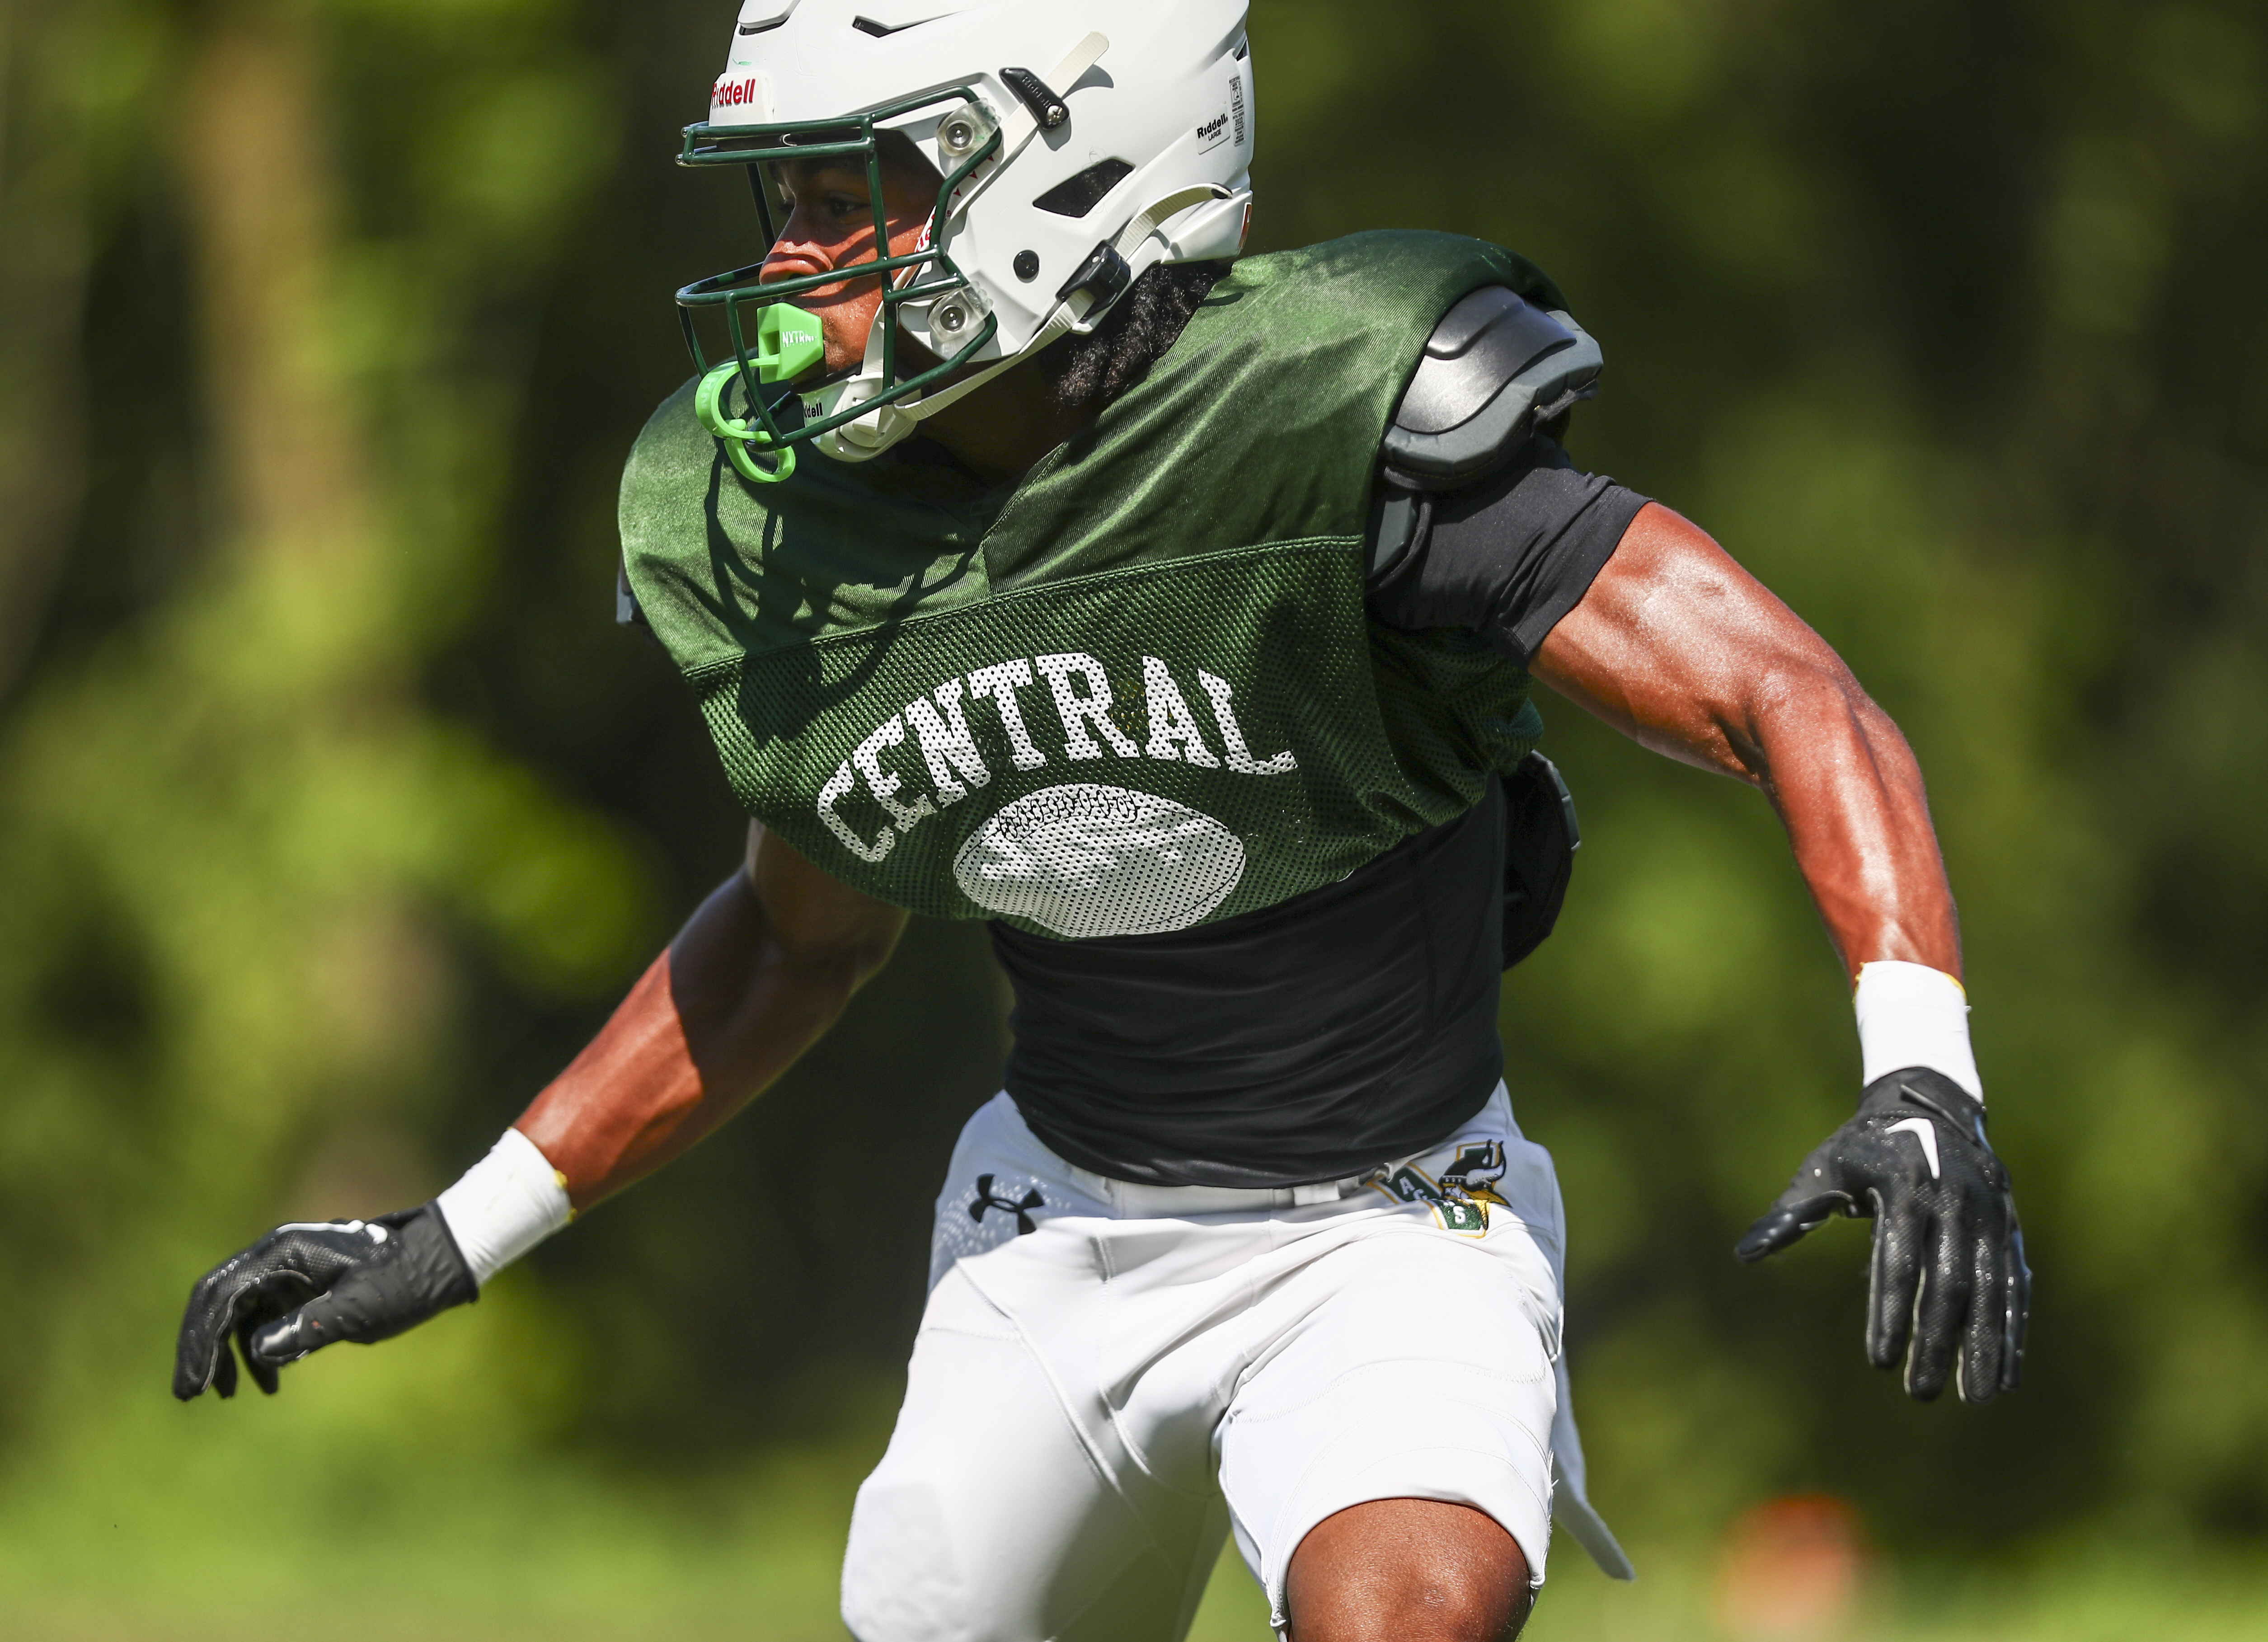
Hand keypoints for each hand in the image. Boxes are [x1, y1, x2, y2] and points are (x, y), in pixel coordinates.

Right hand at [172, 1202, 477, 1399]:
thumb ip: (308, 1327)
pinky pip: (265, 1315)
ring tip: (228, 1395)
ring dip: (230, 1353)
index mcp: (283, 1251)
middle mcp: (277, 1254)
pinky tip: (270, 1383)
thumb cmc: (405, 1280)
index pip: (221, 1297)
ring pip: (239, 1312)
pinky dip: (260, 1348)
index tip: (194, 1387)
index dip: (200, 1343)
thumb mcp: (360, 1308)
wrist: (442, 1258)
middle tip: (191, 1395)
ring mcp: (288, 1268)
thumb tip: (258, 1350)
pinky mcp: (301, 1284)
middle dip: (202, 1348)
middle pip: (219, 1302)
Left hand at [1736, 1068, 2029, 1401]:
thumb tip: (1744, 1253)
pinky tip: (2007, 1376)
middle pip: (1948, 1284)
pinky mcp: (2010, 1229)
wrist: (1929, 1107)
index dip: (1890, 1313)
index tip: (1879, 1362)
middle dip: (1936, 1341)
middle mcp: (1953, 1201)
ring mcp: (1989, 1216)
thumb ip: (1792, 1214)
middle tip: (1919, 1393)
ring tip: (1974, 1399)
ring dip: (1984, 1346)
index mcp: (1904, 1186)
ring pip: (1990, 1290)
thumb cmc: (1863, 1147)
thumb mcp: (1824, 1168)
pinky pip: (2015, 1286)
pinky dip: (2013, 1331)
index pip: (1898, 1261)